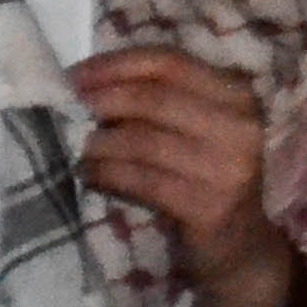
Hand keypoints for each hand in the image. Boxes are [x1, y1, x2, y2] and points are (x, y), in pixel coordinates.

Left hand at [75, 47, 296, 306]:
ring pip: (142, 140)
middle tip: (66, 111)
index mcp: (236, 94)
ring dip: (98, 144)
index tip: (72, 75)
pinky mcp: (209, 205)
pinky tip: (89, 177)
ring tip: (78, 151)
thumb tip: (83, 84)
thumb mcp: (189, 130)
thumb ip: (154, 103)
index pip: (169, 62)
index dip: (115, 65)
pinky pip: (142, 181)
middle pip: (153, 98)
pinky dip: (106, 176)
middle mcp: (240, 124)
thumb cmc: (200, 177)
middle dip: (101, 101)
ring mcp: (229, 166)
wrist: (238, 244)